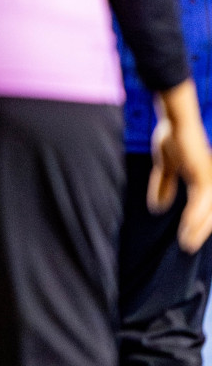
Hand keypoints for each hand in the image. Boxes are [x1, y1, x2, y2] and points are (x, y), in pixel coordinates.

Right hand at [149, 80, 211, 250]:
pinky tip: (188, 228)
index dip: (196, 221)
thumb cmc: (172, 135)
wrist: (177, 120)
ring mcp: (209, 178)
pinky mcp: (204, 176)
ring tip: (188, 242)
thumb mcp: (165, 166)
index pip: (202, 205)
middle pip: (209, 211)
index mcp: (201, 177)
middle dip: (200, 229)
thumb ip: (164, 186)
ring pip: (208, 211)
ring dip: (198, 228)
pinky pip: (201, 202)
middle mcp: (209, 179)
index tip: (187, 236)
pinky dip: (194, 217)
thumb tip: (158, 207)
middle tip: (188, 245)